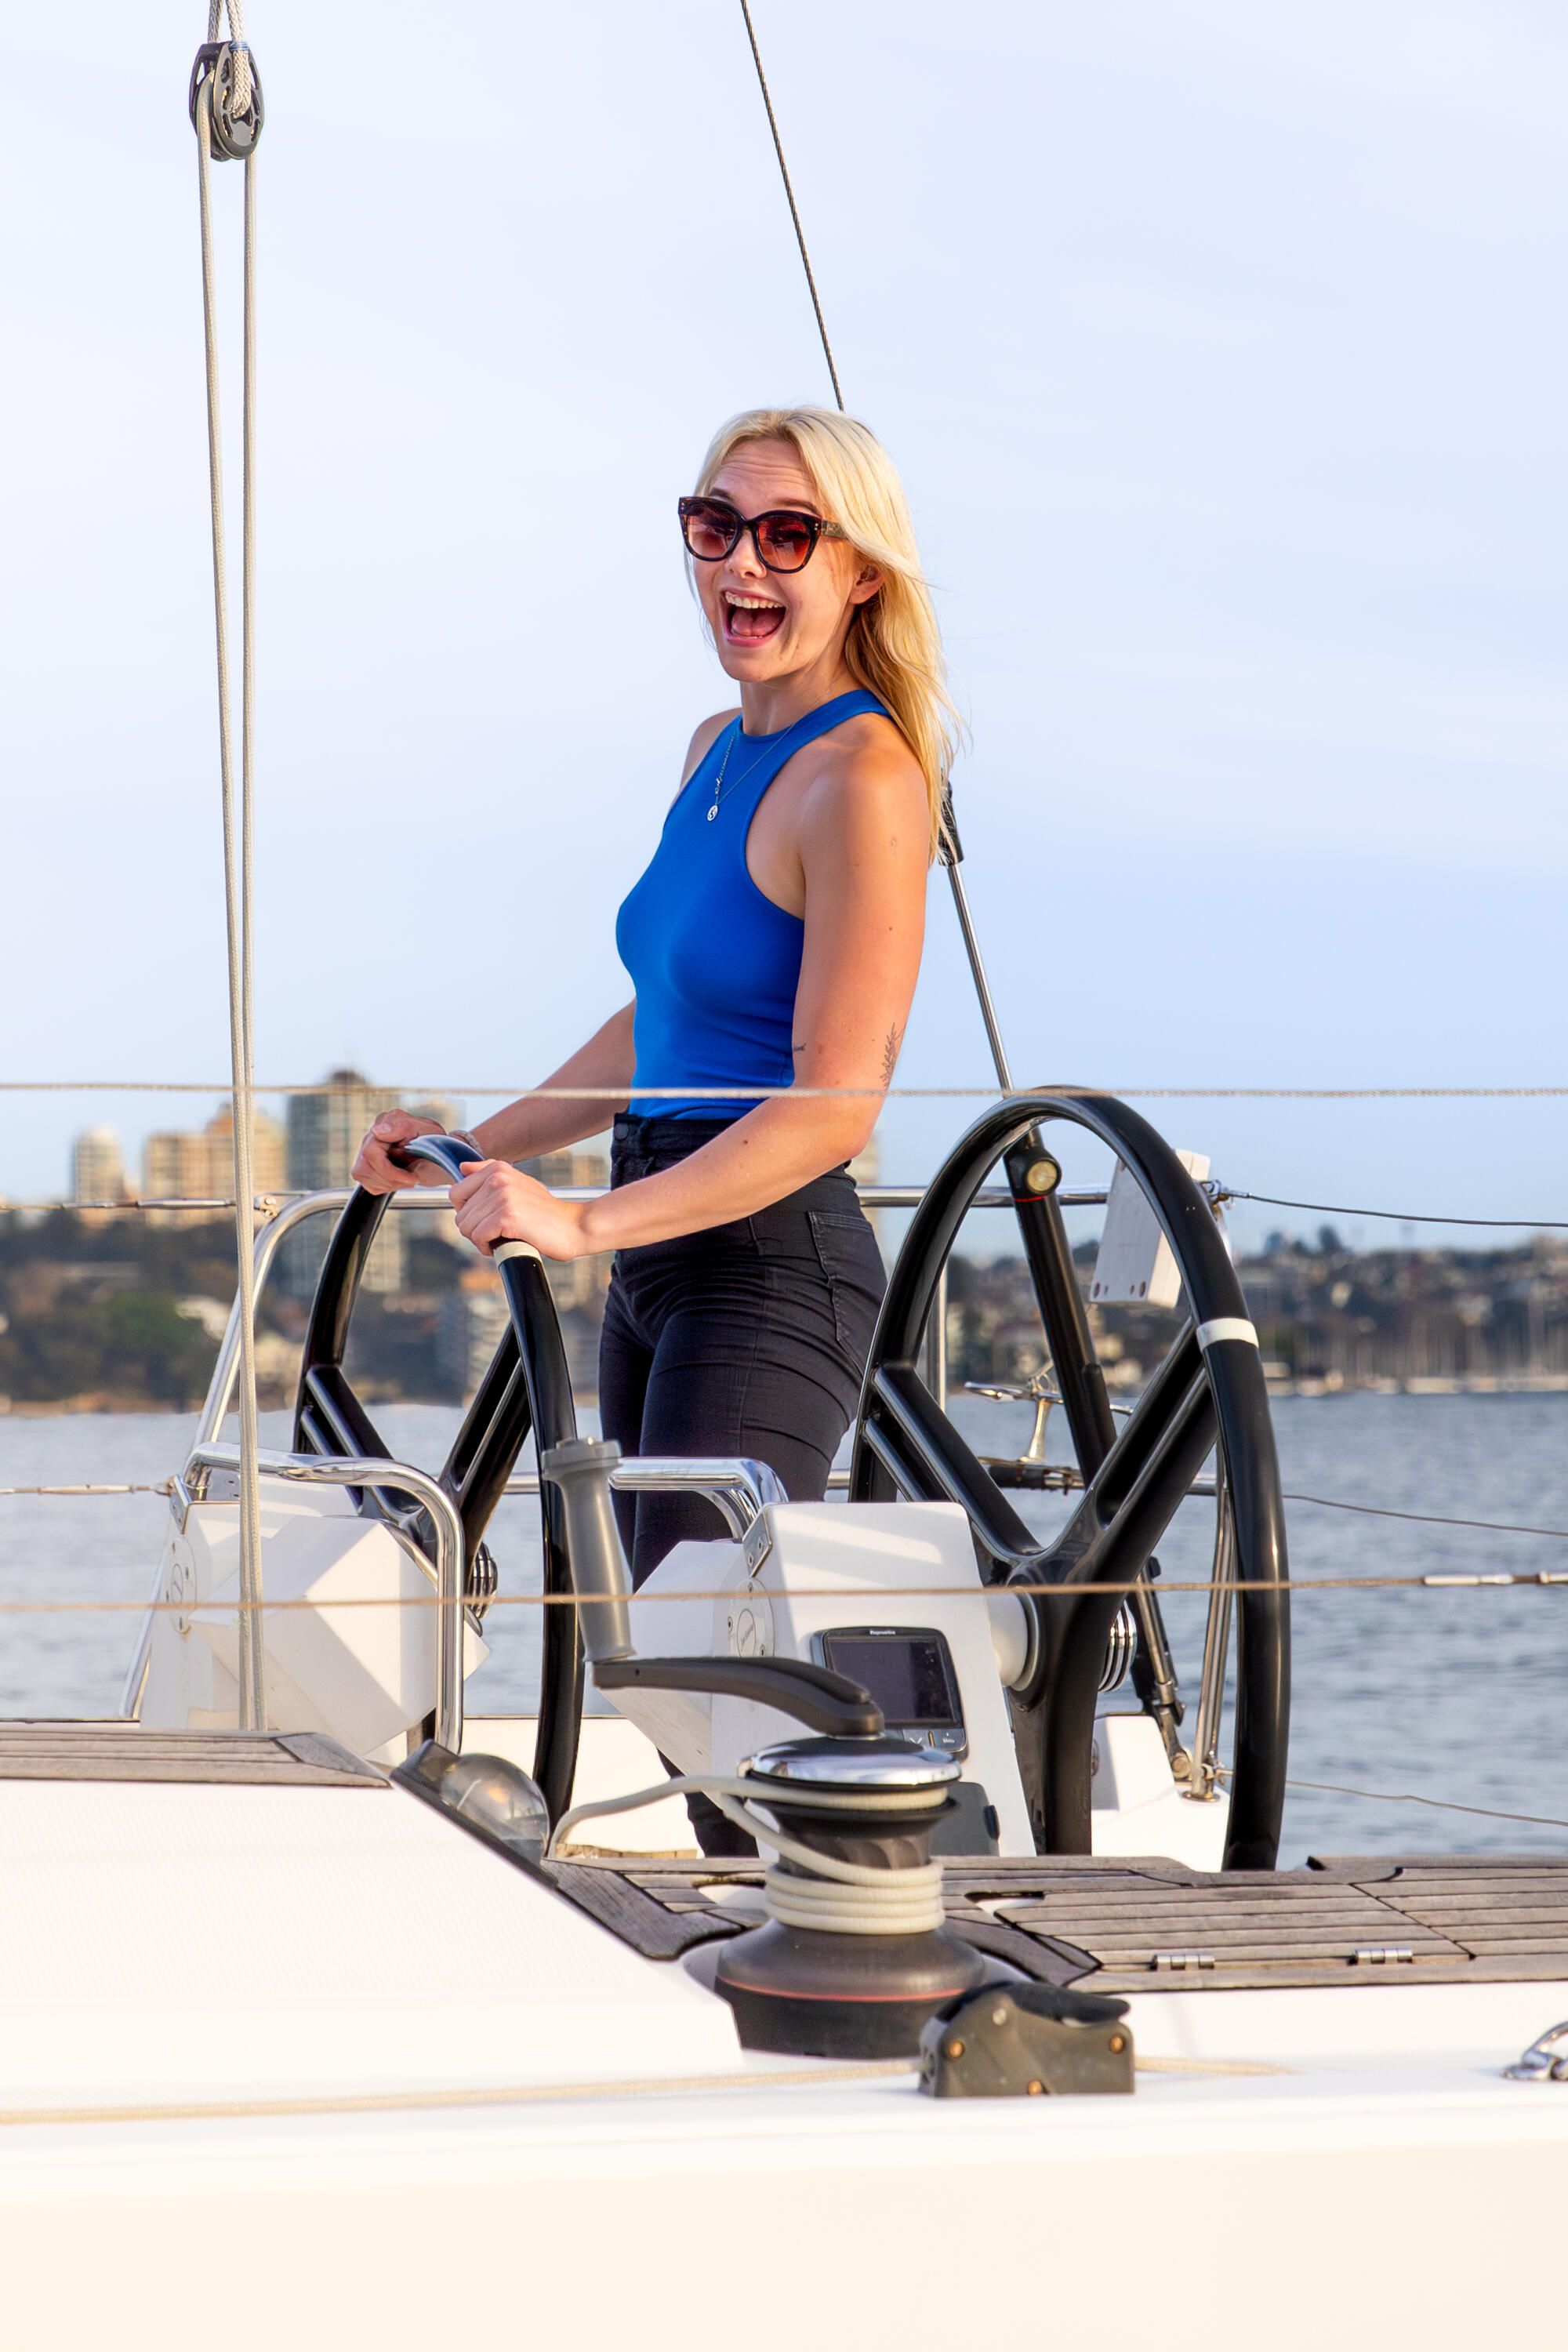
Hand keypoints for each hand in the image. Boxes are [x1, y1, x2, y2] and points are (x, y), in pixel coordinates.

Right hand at [352, 1109, 444, 1194]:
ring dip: (390, 1183)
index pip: (371, 1151)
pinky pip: (368, 1183)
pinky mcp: (366, 1165)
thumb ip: (402, 1127)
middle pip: (365, 1167)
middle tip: (413, 1178)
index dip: (390, 1170)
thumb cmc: (436, 1143)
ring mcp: (366, 1149)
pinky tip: (399, 1179)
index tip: (413, 1176)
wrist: (440, 1156)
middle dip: (392, 1178)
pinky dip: (386, 1186)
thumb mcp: (428, 1132)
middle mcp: (373, 1133)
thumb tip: (377, 1131)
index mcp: (387, 1121)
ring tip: (408, 1177)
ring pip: (363, 1175)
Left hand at [449, 1160, 590, 1260]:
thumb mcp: (518, 1184)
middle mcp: (498, 1178)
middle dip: (474, 1230)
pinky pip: (478, 1237)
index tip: (485, 1220)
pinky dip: (486, 1247)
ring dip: (480, 1240)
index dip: (467, 1213)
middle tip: (496, 1234)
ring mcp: (503, 1196)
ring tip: (500, 1239)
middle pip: (460, 1214)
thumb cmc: (545, 1212)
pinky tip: (503, 1245)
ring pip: (467, 1227)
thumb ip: (489, 1173)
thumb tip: (462, 1167)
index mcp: (498, 1169)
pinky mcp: (508, 1216)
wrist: (574, 1226)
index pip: (456, 1193)